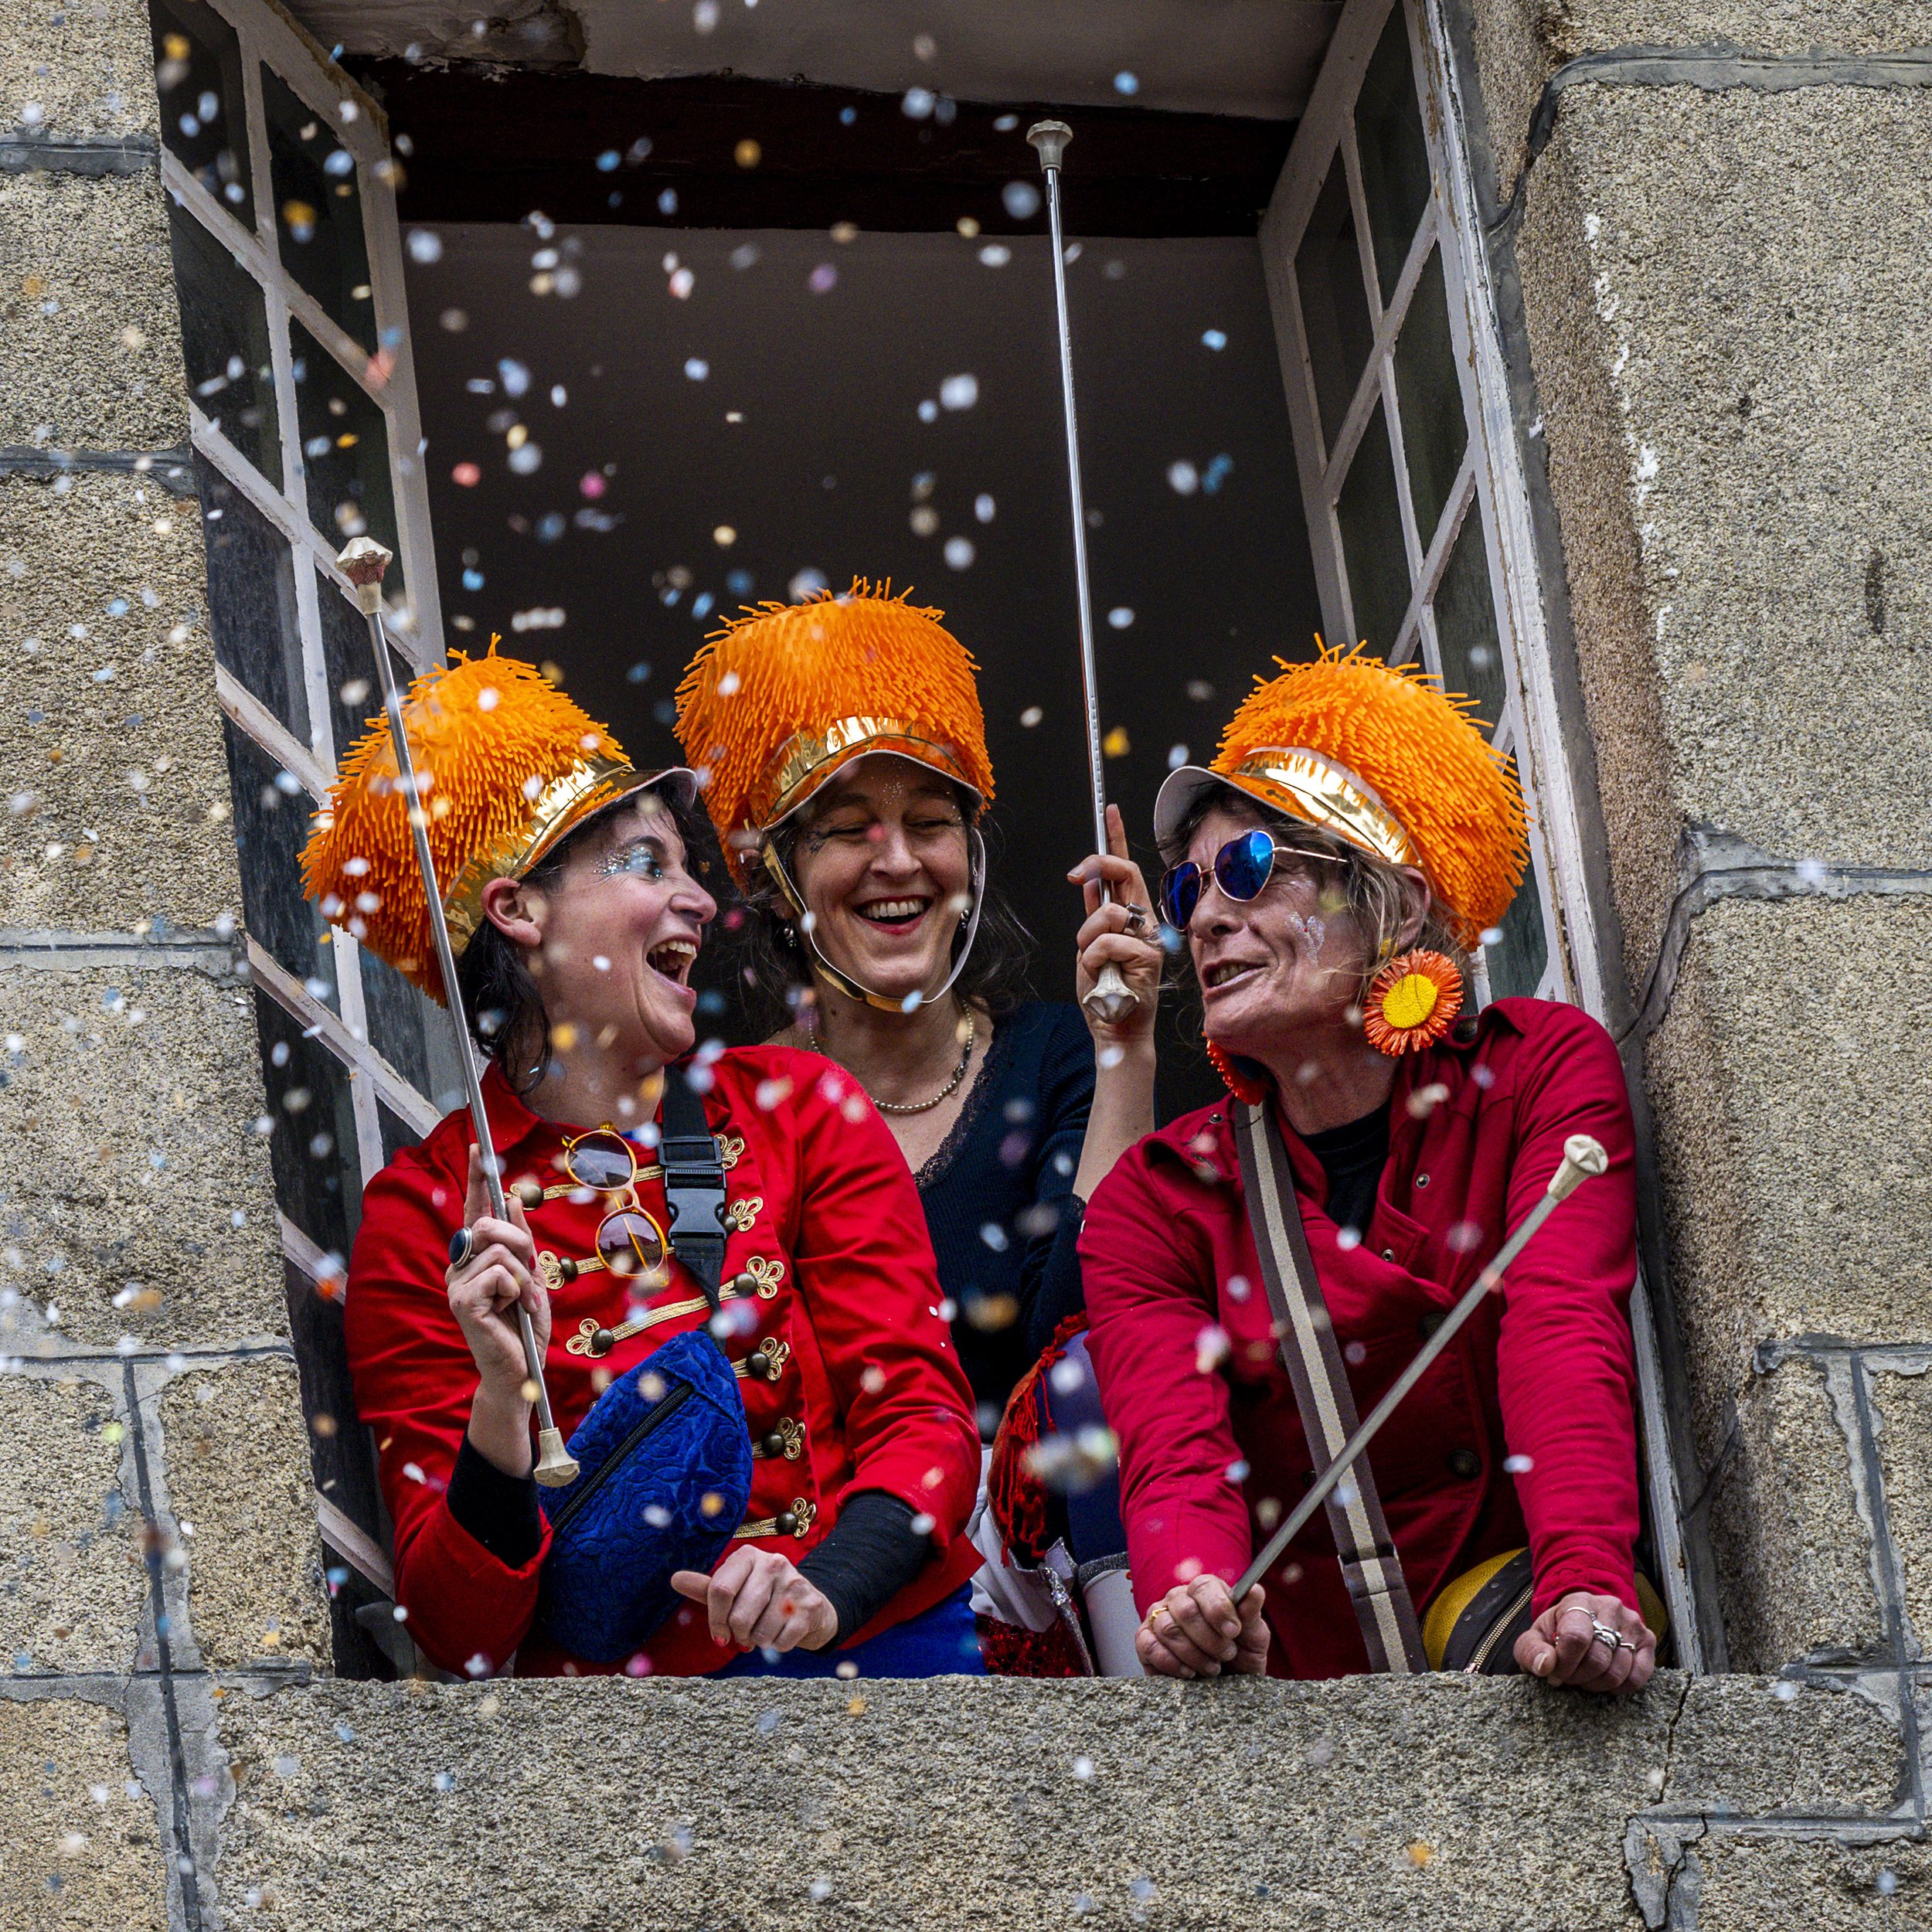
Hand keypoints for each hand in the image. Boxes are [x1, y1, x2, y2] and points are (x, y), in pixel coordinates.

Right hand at [446, 1144, 548, 1402]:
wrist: (521, 1367)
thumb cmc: (524, 1323)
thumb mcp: (530, 1274)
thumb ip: (520, 1239)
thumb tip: (510, 1198)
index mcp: (474, 1257)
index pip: (474, 1209)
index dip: (476, 1177)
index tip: (477, 1146)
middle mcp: (458, 1266)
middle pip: (489, 1225)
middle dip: (521, 1243)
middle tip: (530, 1275)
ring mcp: (456, 1283)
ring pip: (500, 1249)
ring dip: (525, 1276)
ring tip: (523, 1301)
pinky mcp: (462, 1301)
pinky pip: (500, 1273)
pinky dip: (518, 1289)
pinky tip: (513, 1310)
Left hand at [671, 1547, 838, 1652]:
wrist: (807, 1604)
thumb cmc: (762, 1597)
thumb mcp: (735, 1587)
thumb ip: (706, 1587)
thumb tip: (675, 1579)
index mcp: (749, 1555)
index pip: (719, 1590)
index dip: (715, 1620)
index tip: (719, 1634)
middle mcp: (773, 1563)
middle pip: (739, 1617)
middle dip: (738, 1634)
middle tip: (744, 1633)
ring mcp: (794, 1584)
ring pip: (759, 1633)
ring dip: (757, 1641)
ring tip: (764, 1630)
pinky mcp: (809, 1606)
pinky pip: (780, 1642)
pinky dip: (777, 1646)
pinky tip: (781, 1632)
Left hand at [1067, 803, 1163, 1046]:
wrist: (1115, 1029)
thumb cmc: (1105, 990)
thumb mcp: (1090, 946)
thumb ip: (1094, 915)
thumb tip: (1087, 880)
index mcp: (1131, 916)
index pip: (1127, 870)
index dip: (1117, 838)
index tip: (1108, 810)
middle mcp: (1144, 923)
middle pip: (1126, 874)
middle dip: (1098, 866)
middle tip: (1076, 876)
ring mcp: (1148, 939)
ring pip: (1109, 913)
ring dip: (1088, 937)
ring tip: (1093, 963)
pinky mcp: (1148, 958)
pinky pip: (1107, 942)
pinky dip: (1093, 959)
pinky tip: (1101, 976)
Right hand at [1135, 1576, 1269, 1678]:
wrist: (1226, 1688)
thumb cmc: (1240, 1657)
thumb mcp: (1254, 1637)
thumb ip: (1251, 1614)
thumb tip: (1255, 1590)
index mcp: (1205, 1591)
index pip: (1203, 1586)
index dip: (1218, 1608)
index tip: (1233, 1631)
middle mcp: (1178, 1599)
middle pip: (1185, 1610)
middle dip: (1209, 1639)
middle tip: (1226, 1655)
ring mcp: (1158, 1618)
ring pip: (1168, 1629)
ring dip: (1194, 1654)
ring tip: (1212, 1668)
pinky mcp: (1144, 1641)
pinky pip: (1149, 1645)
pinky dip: (1171, 1662)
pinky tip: (1189, 1673)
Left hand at [1514, 1590, 1655, 1693]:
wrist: (1585, 1618)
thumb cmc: (1559, 1630)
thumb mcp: (1536, 1636)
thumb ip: (1531, 1650)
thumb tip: (1544, 1666)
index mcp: (1580, 1601)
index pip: (1576, 1638)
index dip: (1564, 1664)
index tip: (1555, 1674)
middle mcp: (1611, 1608)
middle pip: (1597, 1659)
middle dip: (1578, 1677)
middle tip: (1569, 1678)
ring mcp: (1633, 1624)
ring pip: (1617, 1672)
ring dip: (1596, 1684)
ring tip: (1583, 1678)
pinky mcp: (1648, 1641)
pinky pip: (1637, 1678)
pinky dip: (1618, 1688)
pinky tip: (1603, 1682)